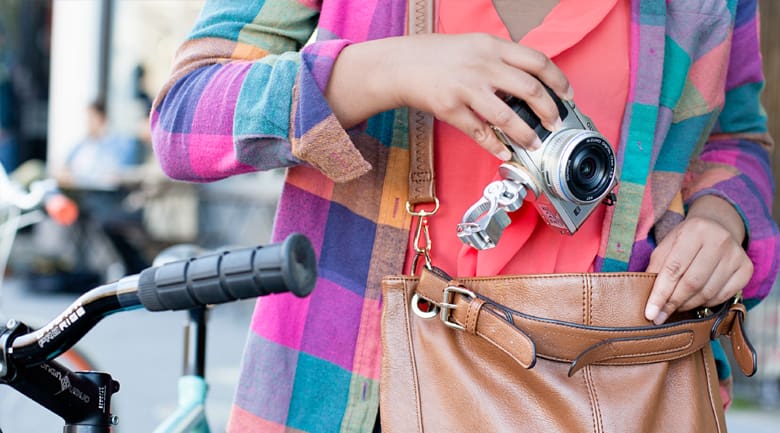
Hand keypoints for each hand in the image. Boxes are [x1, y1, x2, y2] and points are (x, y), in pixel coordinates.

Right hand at [326, 33, 572, 158]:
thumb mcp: (474, 45)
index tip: (568, 96)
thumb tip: (529, 82)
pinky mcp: (450, 109)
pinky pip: (479, 132)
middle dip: (549, 111)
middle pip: (530, 90)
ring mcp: (466, 88)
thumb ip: (501, 59)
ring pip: (507, 116)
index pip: (538, 62)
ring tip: (534, 143)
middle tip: (555, 123)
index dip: (559, 81)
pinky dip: (495, 146)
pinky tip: (504, 153)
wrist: (400, 65)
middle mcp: (483, 65)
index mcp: (492, 46)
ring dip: (526, 134)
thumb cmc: (437, 56)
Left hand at [644, 195, 752, 323]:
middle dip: (673, 303)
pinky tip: (696, 300)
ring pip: (708, 292)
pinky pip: (723, 296)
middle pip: (692, 283)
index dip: (660, 294)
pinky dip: (706, 303)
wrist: (717, 227)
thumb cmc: (686, 240)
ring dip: (688, 305)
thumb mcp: (667, 246)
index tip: (650, 314)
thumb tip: (647, 295)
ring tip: (676, 306)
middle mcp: (719, 241)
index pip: (673, 269)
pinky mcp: (746, 269)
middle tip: (661, 315)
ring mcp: (736, 255)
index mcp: (694, 231)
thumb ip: (656, 267)